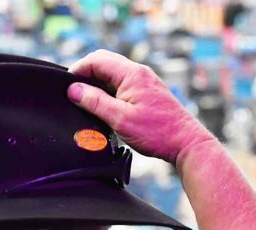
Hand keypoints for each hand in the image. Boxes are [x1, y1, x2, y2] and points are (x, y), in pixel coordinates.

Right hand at [67, 49, 216, 166]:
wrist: (187, 143)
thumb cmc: (157, 133)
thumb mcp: (120, 119)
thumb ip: (95, 102)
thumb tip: (73, 89)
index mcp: (131, 73)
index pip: (96, 60)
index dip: (78, 70)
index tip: (67, 87)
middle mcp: (139, 73)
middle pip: (104, 63)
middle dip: (87, 75)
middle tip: (74, 93)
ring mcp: (146, 82)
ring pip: (114, 74)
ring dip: (98, 84)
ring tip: (88, 102)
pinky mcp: (149, 92)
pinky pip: (124, 85)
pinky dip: (111, 91)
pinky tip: (106, 108)